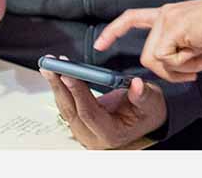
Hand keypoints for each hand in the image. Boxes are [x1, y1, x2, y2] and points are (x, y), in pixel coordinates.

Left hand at [41, 55, 166, 149]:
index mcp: (111, 134)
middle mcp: (94, 136)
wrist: (147, 118)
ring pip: (65, 108)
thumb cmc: (148, 111)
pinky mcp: (80, 122)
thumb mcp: (151, 101)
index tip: (69, 75)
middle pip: (72, 110)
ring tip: (50, 66)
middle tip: (52, 66)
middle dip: (61, 86)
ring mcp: (85, 131)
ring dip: (57, 85)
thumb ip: (143, 95)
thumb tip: (137, 85)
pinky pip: (68, 104)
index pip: (89, 113)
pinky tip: (56, 73)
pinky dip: (62, 88)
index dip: (78, 93)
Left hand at [94, 0, 201, 82]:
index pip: (134, 18)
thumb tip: (172, 69)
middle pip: (148, 56)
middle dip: (171, 72)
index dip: (115, 31)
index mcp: (169, 14)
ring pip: (156, 61)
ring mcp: (167, 19)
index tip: (99, 45)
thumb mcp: (197, 43)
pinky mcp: (173, 27)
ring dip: (181, 69)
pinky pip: (167, 60)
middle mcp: (165, 14)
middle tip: (196, 72)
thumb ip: (180, 51)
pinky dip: (186, 65)